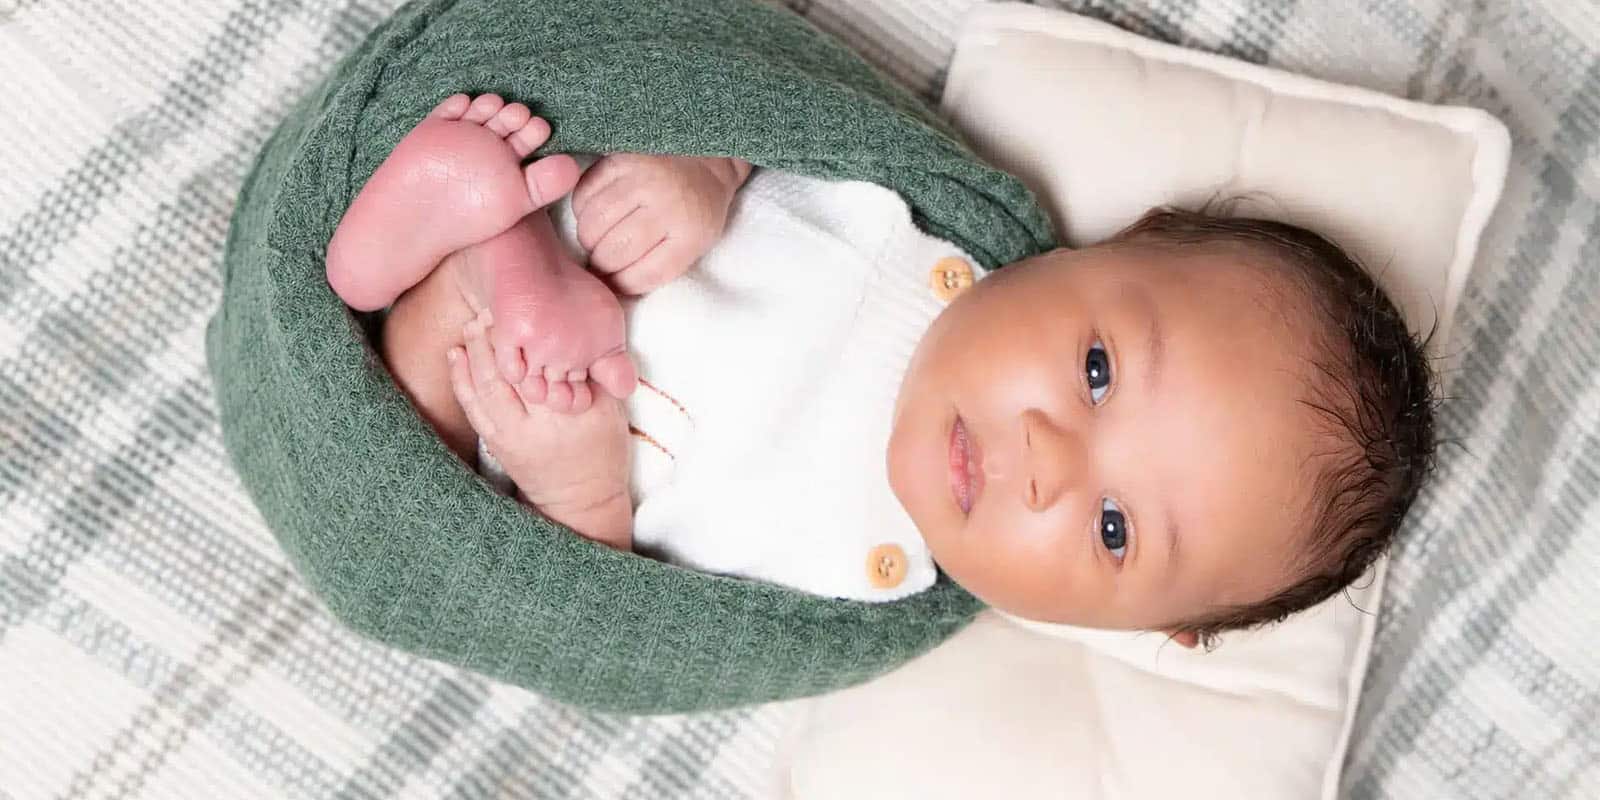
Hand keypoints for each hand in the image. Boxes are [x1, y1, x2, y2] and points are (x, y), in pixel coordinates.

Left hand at [448, 313, 631, 519]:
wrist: (582, 500)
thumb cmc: (603, 450)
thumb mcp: (610, 410)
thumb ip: (595, 375)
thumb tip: (575, 332)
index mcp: (568, 415)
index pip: (541, 368)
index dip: (527, 338)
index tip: (522, 310)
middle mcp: (534, 427)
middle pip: (506, 376)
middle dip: (494, 340)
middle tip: (489, 309)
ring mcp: (510, 438)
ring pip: (484, 390)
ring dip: (474, 354)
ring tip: (471, 324)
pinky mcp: (496, 445)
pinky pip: (473, 408)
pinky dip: (461, 380)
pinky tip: (456, 355)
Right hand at [572, 154, 750, 294]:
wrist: (706, 157)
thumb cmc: (699, 208)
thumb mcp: (697, 243)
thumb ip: (662, 265)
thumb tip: (613, 286)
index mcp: (691, 233)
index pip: (642, 275)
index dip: (621, 285)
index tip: (615, 282)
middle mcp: (666, 205)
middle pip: (612, 252)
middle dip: (601, 264)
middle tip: (604, 259)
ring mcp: (641, 178)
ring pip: (592, 225)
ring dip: (589, 239)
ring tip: (598, 238)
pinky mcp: (620, 159)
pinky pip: (584, 194)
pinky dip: (583, 209)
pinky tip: (594, 213)